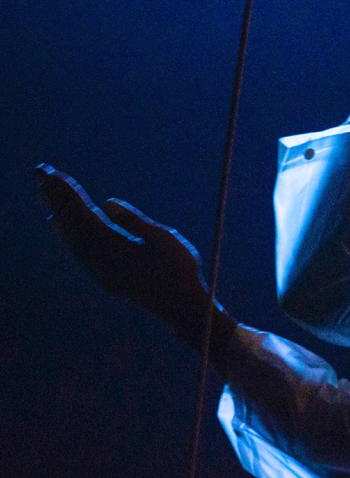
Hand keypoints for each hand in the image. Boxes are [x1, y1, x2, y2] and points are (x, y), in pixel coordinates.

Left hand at [37, 164, 214, 345]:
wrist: (179, 305)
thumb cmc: (179, 269)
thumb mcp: (164, 240)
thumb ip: (134, 221)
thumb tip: (107, 202)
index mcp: (114, 248)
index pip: (83, 214)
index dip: (68, 192)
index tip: (53, 173)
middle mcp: (99, 261)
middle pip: (71, 223)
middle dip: (57, 197)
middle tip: (41, 172)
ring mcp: (98, 269)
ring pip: (70, 236)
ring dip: (59, 211)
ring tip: (46, 190)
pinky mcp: (102, 274)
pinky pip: (75, 247)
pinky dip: (65, 230)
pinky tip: (59, 222)